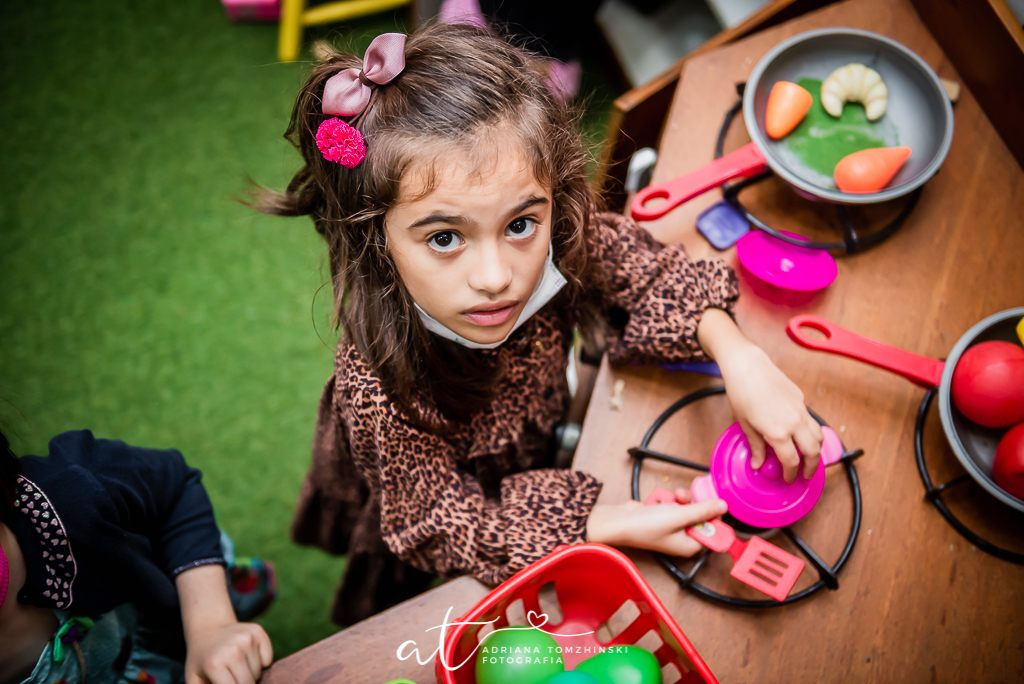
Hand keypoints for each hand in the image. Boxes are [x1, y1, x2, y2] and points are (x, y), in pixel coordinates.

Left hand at [177, 565, 272, 683]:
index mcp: (214, 665)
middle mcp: (232, 650)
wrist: (208, 627)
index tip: (228, 681)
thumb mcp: (194, 678)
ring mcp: (247, 639)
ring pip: (258, 672)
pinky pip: (267, 659)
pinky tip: (247, 655)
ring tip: (237, 666)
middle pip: (249, 682)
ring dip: (251, 674)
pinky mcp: (258, 632)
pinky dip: (261, 662)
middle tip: (232, 678)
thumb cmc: (202, 660)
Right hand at [586, 489, 727, 556]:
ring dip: (680, 499)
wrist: (619, 521)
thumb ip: (702, 511)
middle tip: (686, 497)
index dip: (715, 517)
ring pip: (688, 508)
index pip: (714, 532)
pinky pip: (675, 505)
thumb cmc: (646, 526)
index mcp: (691, 546)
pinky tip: (659, 499)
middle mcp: (684, 538)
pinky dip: (668, 500)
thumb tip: (724, 506)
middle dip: (694, 504)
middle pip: (702, 517)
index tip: (713, 502)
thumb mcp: (679, 516)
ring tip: (671, 497)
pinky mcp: (664, 517)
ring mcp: (673, 527)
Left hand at [697, 308, 823, 482]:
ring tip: (808, 458)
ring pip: (818, 436)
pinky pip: (812, 421)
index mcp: (778, 432)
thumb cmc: (741, 392)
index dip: (791, 474)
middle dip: (811, 467)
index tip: (788, 479)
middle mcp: (794, 423)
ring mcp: (800, 410)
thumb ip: (755, 446)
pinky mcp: (801, 400)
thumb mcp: (745, 424)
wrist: (747, 366)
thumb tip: (758, 464)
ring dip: (816, 451)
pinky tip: (801, 436)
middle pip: (813, 452)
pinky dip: (811, 433)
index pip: (792, 461)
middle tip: (805, 475)